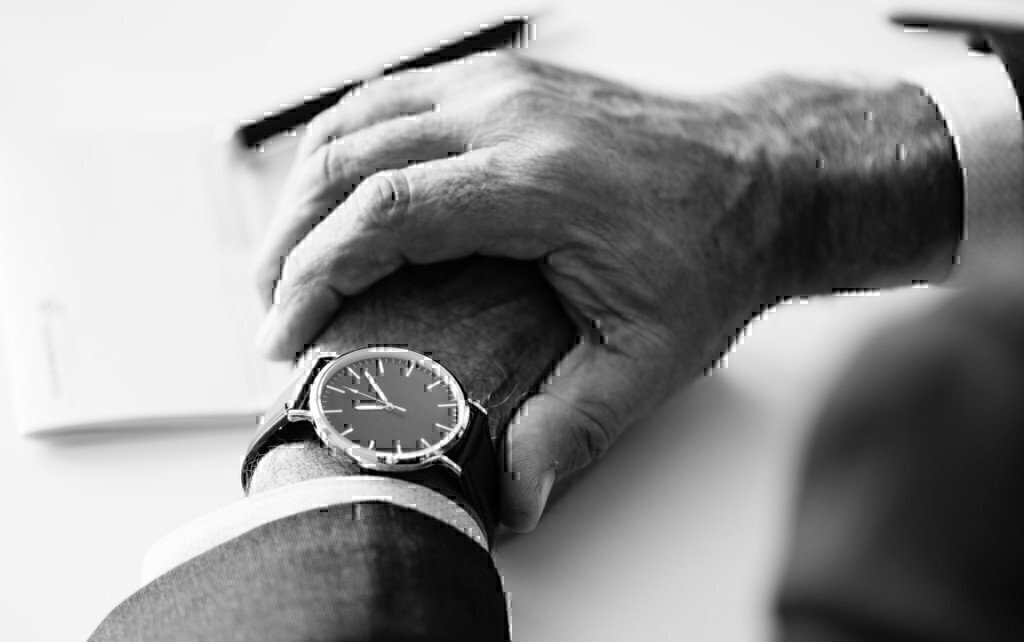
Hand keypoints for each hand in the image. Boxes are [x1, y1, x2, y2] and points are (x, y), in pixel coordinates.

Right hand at [254, 54, 960, 529]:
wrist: (762, 179)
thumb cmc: (711, 252)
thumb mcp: (649, 357)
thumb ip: (574, 427)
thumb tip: (514, 497)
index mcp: (537, 182)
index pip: (383, 215)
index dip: (315, 274)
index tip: (287, 329)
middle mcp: (509, 116)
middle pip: (349, 159)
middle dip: (291, 237)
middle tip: (275, 304)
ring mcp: (504, 86)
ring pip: (359, 117)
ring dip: (308, 187)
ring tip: (291, 255)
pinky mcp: (505, 80)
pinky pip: (393, 96)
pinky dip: (347, 144)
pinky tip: (339, 190)